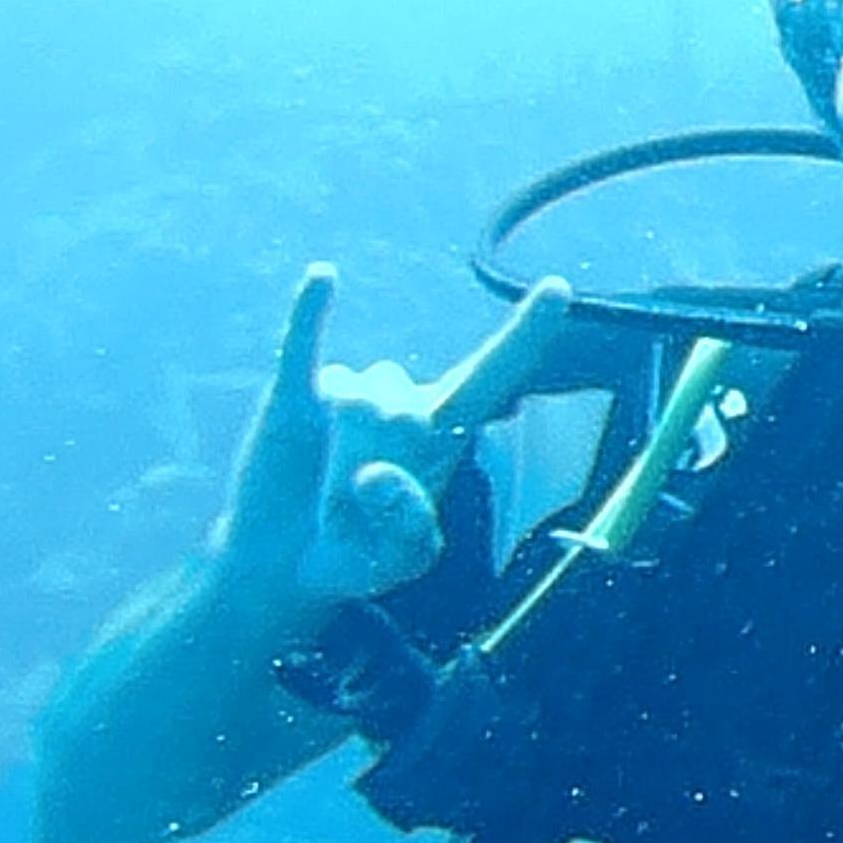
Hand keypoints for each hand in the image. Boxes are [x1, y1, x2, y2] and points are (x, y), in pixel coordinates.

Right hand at [208, 265, 577, 639]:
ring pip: (354, 393)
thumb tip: (377, 475)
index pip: (496, 373)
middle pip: (400, 399)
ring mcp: (348, 391)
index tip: (559, 287)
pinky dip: (311, 310)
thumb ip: (405, 527)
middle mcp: (403, 401)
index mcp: (446, 434)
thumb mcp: (395, 563)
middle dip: (370, 459)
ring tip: (325, 490)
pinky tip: (324, 279)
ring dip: (336, 451)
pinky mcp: (294, 392)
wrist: (283, 562)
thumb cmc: (353, 558)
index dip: (527, 332)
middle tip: (349, 512)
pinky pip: (304, 340)